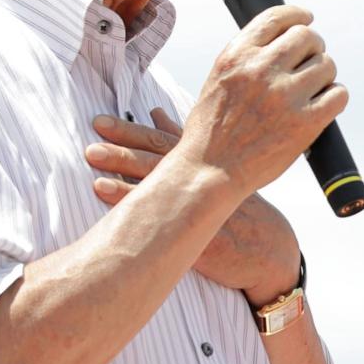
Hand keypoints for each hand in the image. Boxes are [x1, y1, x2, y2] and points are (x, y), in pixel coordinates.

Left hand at [87, 112, 300, 300]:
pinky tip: (115, 200)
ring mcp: (203, 205)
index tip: (100, 122)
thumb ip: (184, 139)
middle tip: (92, 137)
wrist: (271, 249)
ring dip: (124, 171)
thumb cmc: (243, 206)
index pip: (160, 140)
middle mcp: (202, 177)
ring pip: (160, 184)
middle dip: (122, 146)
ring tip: (94, 161)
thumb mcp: (222, 165)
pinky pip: (168, 222)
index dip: (130, 130)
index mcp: (203, 161)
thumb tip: (155, 113)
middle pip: (156, 158)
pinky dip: (140, 208)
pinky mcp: (203, 236)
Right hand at [176, 4, 347, 199]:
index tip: (307, 18)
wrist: (209, 171)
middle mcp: (260, 69)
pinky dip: (335, 97)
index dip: (297, 15)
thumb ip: (248, 58)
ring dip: (324, 74)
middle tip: (310, 63)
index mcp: (236, 55)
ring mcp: (284, 95)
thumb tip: (286, 40)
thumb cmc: (213, 130)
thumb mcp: (219, 79)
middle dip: (313, 47)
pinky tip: (324, 105)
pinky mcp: (305, 123)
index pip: (277, 17)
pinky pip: (338, 94)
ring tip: (312, 90)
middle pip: (308, 37)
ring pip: (327, 64)